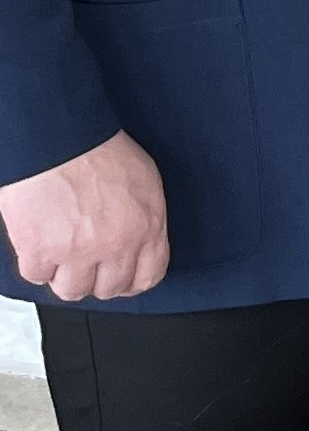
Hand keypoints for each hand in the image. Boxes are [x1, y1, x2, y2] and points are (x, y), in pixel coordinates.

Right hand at [0, 132, 170, 300]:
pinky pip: (38, 276)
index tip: (123, 279)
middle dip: (98, 279)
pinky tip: (41, 243)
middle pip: (110, 289)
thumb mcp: (144, 182)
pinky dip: (37, 264)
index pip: (149, 276)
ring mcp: (77, 251)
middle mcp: (115, 244)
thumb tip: (140, 242)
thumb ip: (145, 218)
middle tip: (87, 263)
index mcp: (147, 226)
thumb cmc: (98, 151)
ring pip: (72, 290)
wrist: (57, 139)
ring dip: (66, 277)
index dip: (133, 281)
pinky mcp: (40, 251)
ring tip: (62, 254)